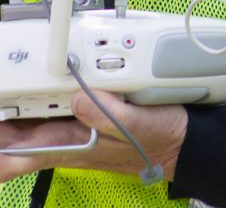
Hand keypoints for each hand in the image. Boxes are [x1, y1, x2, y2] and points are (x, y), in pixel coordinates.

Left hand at [0, 91, 186, 181]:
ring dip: (10, 117)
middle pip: (12, 140)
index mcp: (69, 146)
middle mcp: (65, 140)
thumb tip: (77, 97)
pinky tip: (28, 93)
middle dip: (1, 126)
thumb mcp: (134, 124)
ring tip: (5, 100)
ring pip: (27, 126)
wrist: (182, 140)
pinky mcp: (86, 117)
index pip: (13, 158)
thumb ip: (106, 112)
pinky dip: (34, 103)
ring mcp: (73, 129)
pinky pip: (50, 112)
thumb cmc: (160, 137)